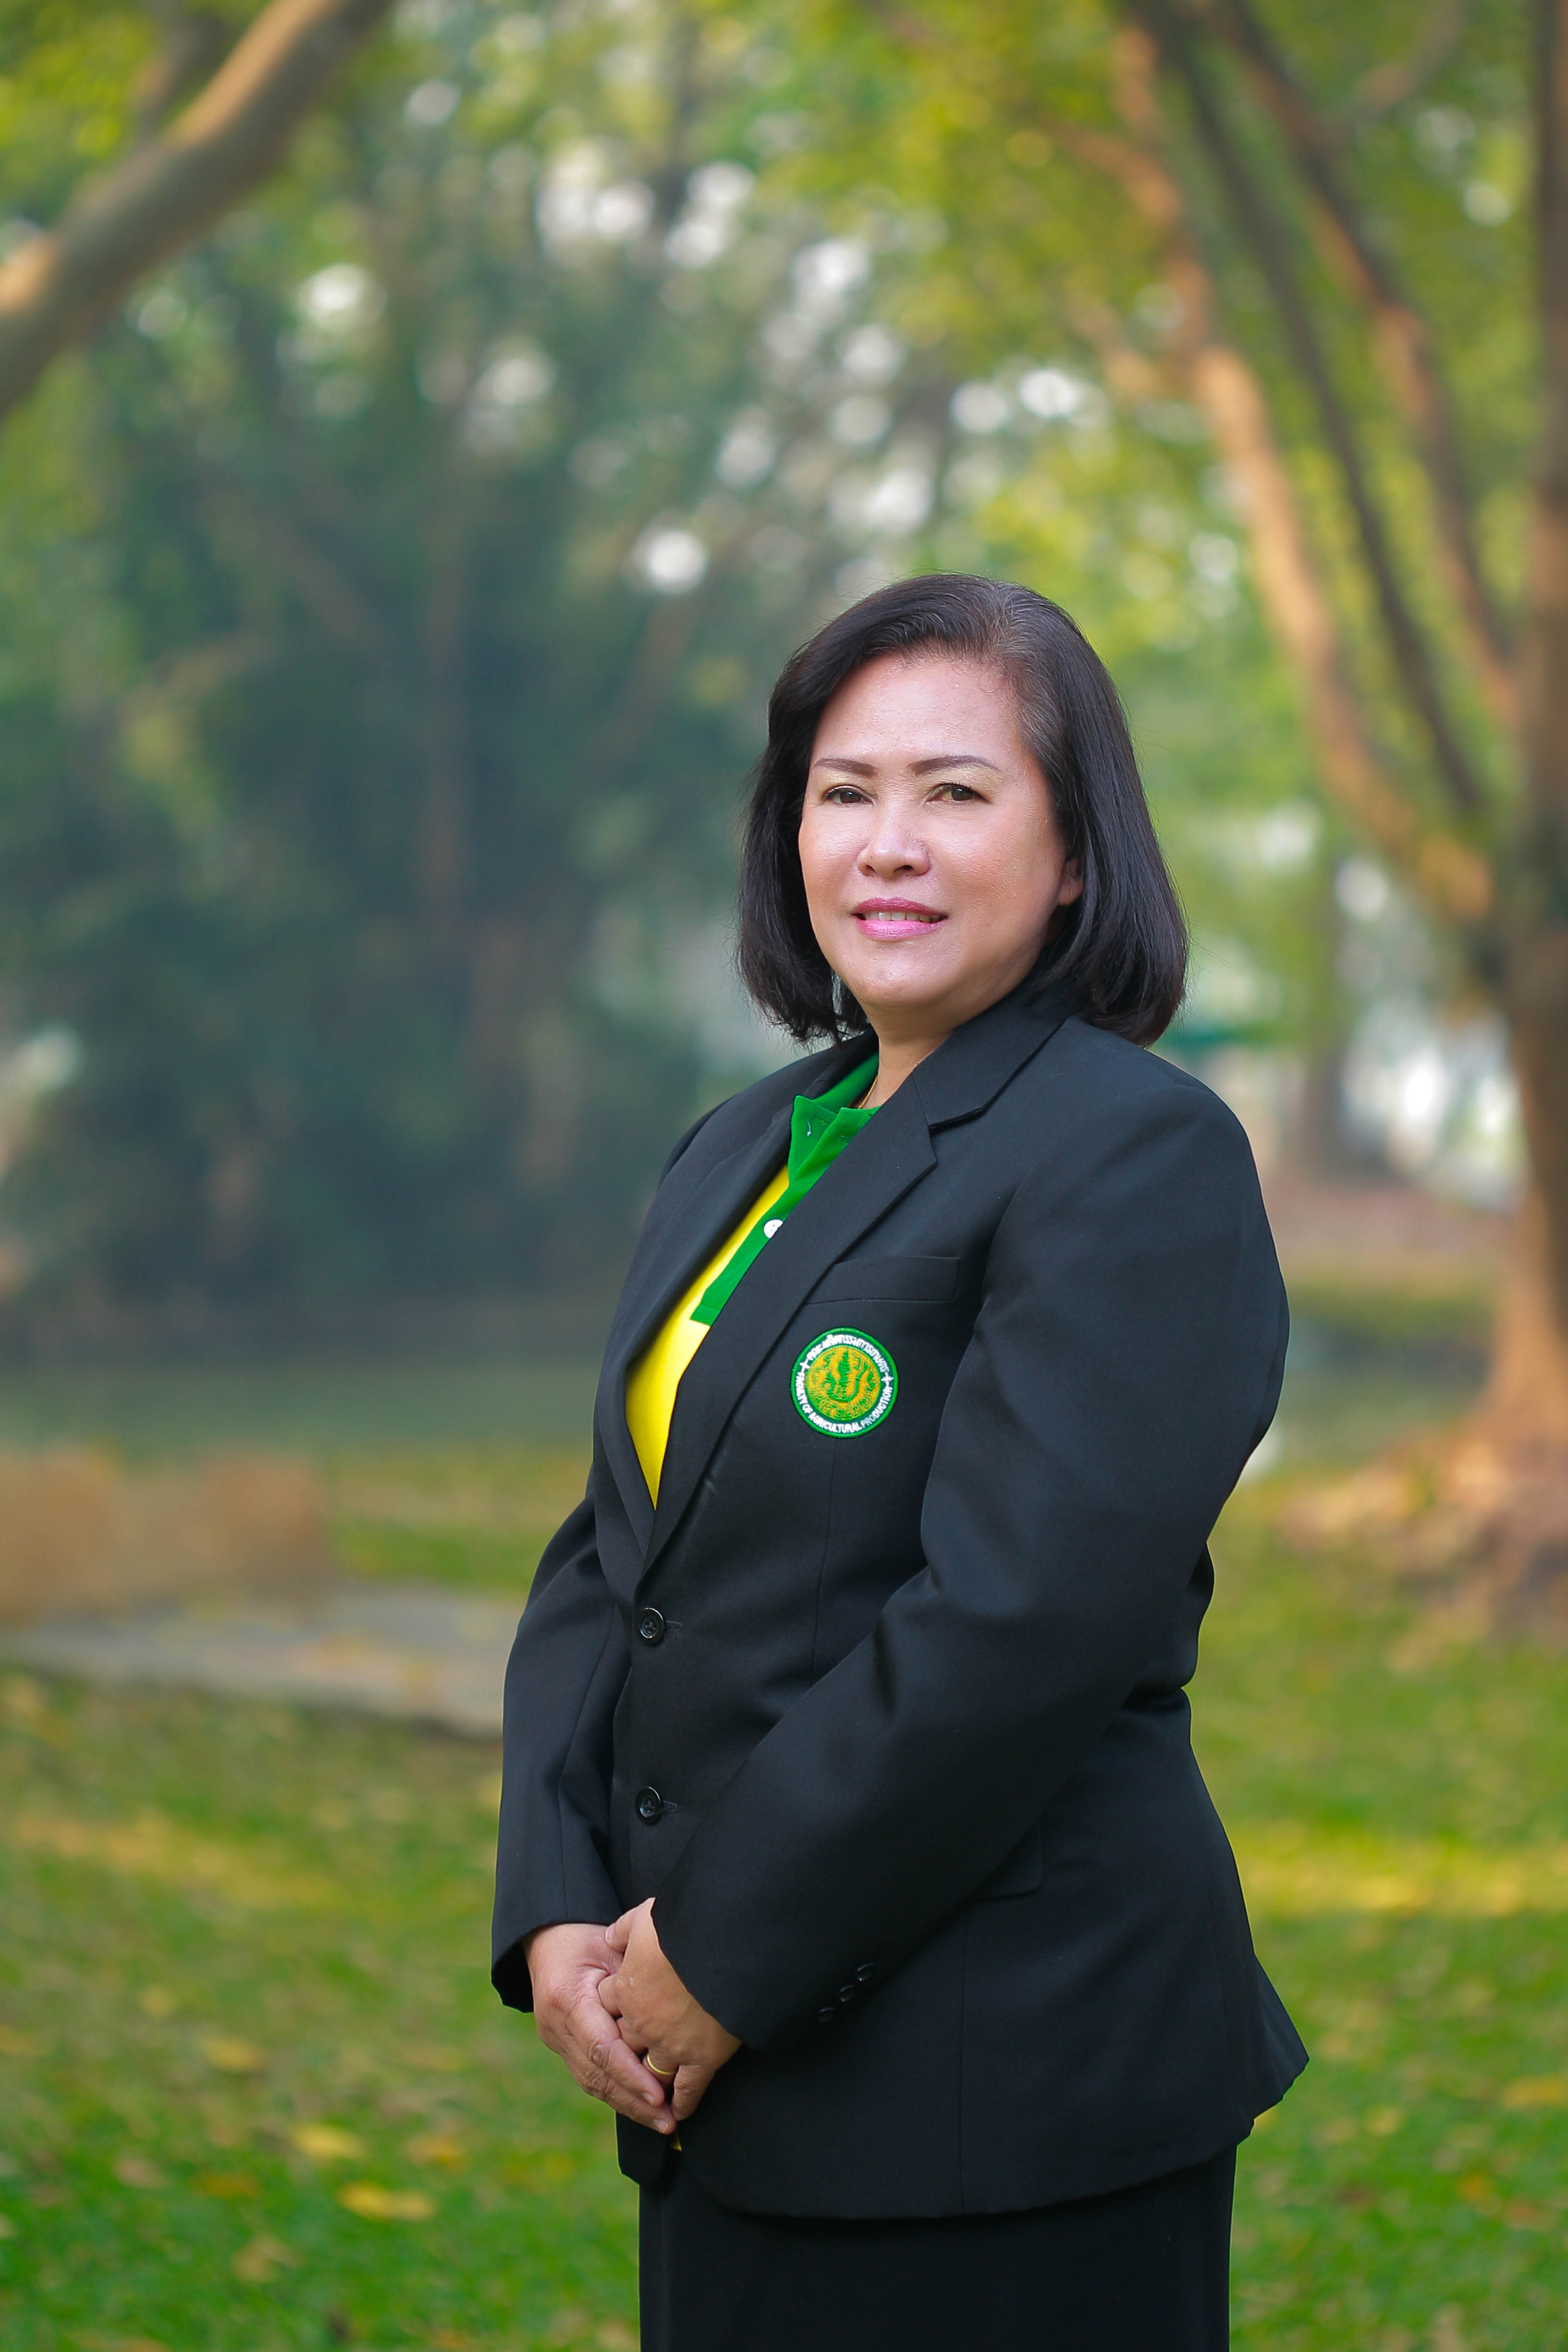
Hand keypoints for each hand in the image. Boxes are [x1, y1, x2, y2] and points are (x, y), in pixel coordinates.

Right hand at [524, 1922, 676, 2134]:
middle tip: (668, 2120)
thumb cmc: (587, 1938)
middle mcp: (556, 2026)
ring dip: (628, 2105)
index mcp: (567, 1999)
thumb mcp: (611, 1945)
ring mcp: (556, 2040)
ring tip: (663, 2123)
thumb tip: (671, 2007)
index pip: (601, 2047)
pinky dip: (617, 2093)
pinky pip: (590, 2077)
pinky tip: (643, 2108)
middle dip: (634, 2100)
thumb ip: (634, 1977)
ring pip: (592, 2083)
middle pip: (597, 2074)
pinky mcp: (562, 2048)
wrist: (548, 1940)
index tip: (659, 2095)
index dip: (630, 2074)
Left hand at [599, 1898, 740, 2123]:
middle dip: (627, 2052)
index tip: (618, 2011)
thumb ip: (624, 1930)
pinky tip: (679, 2112)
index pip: (607, 2007)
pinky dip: (683, 2103)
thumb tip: (610, 1938)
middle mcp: (642, 2023)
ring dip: (649, 2088)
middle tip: (631, 2061)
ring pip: (651, 2074)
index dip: (612, 2008)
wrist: (726, 1944)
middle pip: (624, 2045)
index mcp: (626, 1989)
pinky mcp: (702, 2058)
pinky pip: (687, 2089)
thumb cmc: (685, 1925)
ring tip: (652, 2099)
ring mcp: (670, 2045)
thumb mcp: (646, 1918)